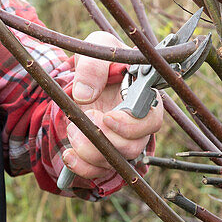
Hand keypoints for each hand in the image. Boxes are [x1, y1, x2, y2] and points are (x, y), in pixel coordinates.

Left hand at [63, 31, 164, 188]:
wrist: (83, 80)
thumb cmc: (100, 63)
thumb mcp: (96, 49)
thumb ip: (93, 65)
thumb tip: (84, 94)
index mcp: (144, 98)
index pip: (152, 120)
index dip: (131, 125)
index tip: (107, 117)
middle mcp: (138, 125)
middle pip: (134, 146)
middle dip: (106, 139)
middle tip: (88, 119)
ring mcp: (122, 142)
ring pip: (116, 161)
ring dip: (90, 150)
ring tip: (73, 130)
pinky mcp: (106, 154)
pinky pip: (99, 171)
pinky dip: (82, 167)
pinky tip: (69, 154)